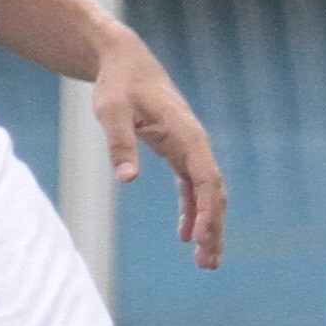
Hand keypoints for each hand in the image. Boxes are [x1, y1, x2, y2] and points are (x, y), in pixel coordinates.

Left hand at [89, 28, 229, 268]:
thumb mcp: (111, 110)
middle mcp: (195, 142)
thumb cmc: (117, 83)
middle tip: (207, 264)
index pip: (205, 177)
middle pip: (214, 191)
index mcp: (186, 133)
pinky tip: (185, 237)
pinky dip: (193, 212)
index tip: (196, 238)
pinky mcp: (178, 151)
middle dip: (213, 228)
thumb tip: (128, 181)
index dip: (205, 209)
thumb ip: (120, 143)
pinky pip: (192, 187)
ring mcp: (189, 148)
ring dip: (208, 226)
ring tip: (205, 262)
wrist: (123, 62)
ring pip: (208, 193)